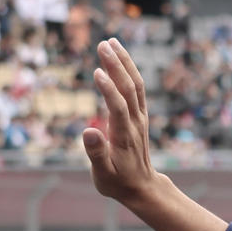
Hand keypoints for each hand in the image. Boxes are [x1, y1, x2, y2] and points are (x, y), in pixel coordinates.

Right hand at [83, 38, 165, 208]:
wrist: (142, 188)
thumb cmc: (118, 183)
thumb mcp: (103, 175)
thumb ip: (96, 154)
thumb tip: (89, 131)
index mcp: (124, 136)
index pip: (118, 108)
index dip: (109, 90)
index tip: (97, 71)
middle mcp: (135, 123)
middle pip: (129, 90)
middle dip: (117, 66)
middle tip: (103, 44)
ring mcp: (140, 118)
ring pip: (135, 86)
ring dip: (124, 63)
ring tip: (111, 42)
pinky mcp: (140, 116)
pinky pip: (137, 89)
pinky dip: (129, 71)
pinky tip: (120, 57)